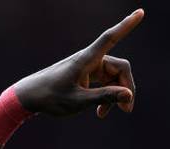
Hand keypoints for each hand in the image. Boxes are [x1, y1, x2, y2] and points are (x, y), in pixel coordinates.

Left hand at [13, 8, 143, 118]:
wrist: (29, 97)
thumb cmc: (50, 97)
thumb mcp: (78, 101)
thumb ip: (104, 97)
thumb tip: (129, 95)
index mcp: (86, 59)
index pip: (110, 38)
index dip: (126, 26)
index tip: (141, 12)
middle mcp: (89, 59)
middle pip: (119, 68)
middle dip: (125, 88)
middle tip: (127, 111)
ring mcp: (88, 67)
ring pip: (112, 78)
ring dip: (113, 95)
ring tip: (103, 114)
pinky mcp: (85, 75)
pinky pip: (104, 82)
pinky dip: (105, 95)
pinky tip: (100, 112)